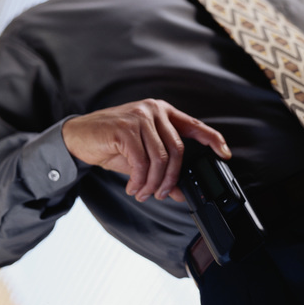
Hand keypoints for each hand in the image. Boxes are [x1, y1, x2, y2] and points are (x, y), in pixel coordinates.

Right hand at [62, 99, 230, 202]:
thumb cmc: (111, 142)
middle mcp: (153, 110)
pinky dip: (139, 180)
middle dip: (172, 178)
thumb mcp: (141, 156)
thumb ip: (161, 168)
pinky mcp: (124, 128)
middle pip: (177, 149)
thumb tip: (179, 190)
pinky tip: (133, 187)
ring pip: (159, 158)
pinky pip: (141, 162)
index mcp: (162, 112)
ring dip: (153, 183)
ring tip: (144, 192)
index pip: (194, 124)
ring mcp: (139, 117)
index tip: (225, 153)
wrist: (79, 136)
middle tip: (162, 194)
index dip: (212, 139)